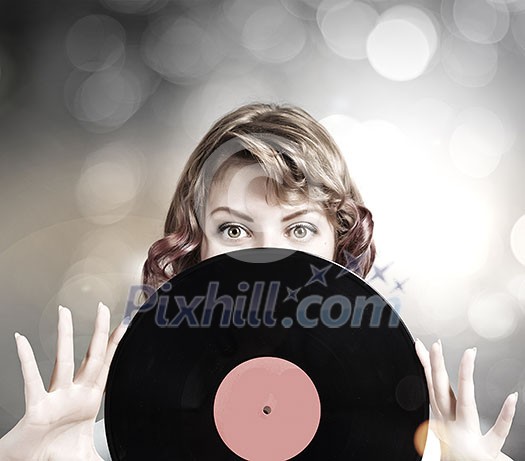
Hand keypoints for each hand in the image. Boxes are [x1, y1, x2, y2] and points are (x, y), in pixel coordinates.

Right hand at [0, 303, 126, 460]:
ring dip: (64, 335)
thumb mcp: (89, 454)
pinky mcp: (36, 408)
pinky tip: (21, 340)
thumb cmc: (57, 456)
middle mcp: (73, 394)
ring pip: (63, 360)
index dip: (116, 345)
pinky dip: (26, 360)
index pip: (107, 366)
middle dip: (98, 331)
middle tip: (101, 307)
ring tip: (64, 312)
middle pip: (91, 356)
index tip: (124, 324)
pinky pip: (31, 380)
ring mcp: (56, 398)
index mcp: (88, 401)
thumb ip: (105, 454)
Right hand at [415, 339, 517, 460]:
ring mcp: (467, 436)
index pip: (432, 385)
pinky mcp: (486, 451)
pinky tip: (513, 397)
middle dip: (436, 365)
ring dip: (465, 376)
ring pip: (465, 402)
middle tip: (435, 344)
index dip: (425, 364)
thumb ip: (439, 421)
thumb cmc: (455, 459)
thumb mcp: (442, 437)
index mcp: (442, 418)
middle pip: (441, 390)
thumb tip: (434, 408)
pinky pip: (498, 431)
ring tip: (469, 353)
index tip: (420, 344)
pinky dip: (506, 415)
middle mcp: (450, 424)